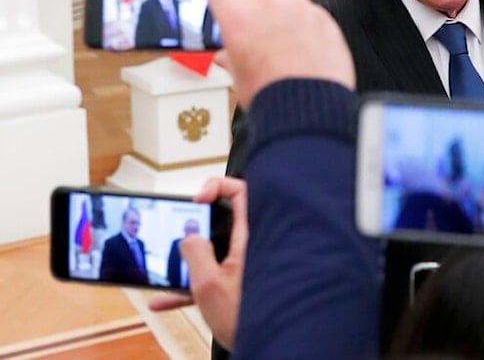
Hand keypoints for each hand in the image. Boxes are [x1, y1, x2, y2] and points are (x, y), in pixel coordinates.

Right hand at [148, 177, 248, 350]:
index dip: (218, 185)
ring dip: (189, 259)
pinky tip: (165, 300)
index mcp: (251, 238)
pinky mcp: (241, 285)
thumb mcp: (209, 285)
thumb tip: (188, 236)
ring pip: (215, 249)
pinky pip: (214, 276)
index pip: (242, 191)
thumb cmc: (250, 318)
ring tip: (166, 266)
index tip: (197, 200)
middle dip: (197, 224)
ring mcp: (247, 266)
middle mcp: (253, 246)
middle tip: (180, 232)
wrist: (272, 347)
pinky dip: (191, 285)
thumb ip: (194, 254)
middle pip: (225, 218)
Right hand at [203, 0, 355, 108]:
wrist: (309, 108)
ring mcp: (295, 4)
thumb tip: (226, 56)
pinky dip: (296, 0)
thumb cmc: (272, 96)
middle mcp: (264, 2)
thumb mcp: (239, 77)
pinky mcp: (320, 14)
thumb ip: (232, 57)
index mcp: (235, 17)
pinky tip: (294, 8)